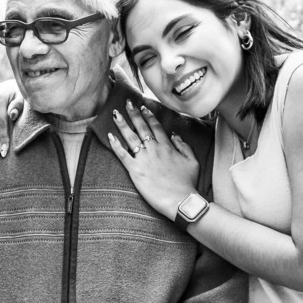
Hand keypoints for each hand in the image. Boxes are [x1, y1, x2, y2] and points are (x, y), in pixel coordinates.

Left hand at [108, 101, 198, 219]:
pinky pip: (123, 155)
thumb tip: (174, 134)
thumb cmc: (187, 182)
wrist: (181, 200)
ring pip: (131, 137)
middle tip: (127, 103)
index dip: (148, 116)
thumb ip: (183, 146)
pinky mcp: (135, 170)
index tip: (143, 107)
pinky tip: (110, 136)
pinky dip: (116, 145)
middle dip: (134, 114)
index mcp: (167, 146)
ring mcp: (144, 159)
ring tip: (115, 114)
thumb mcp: (192, 161)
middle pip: (142, 128)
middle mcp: (154, 149)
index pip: (156, 127)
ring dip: (123, 124)